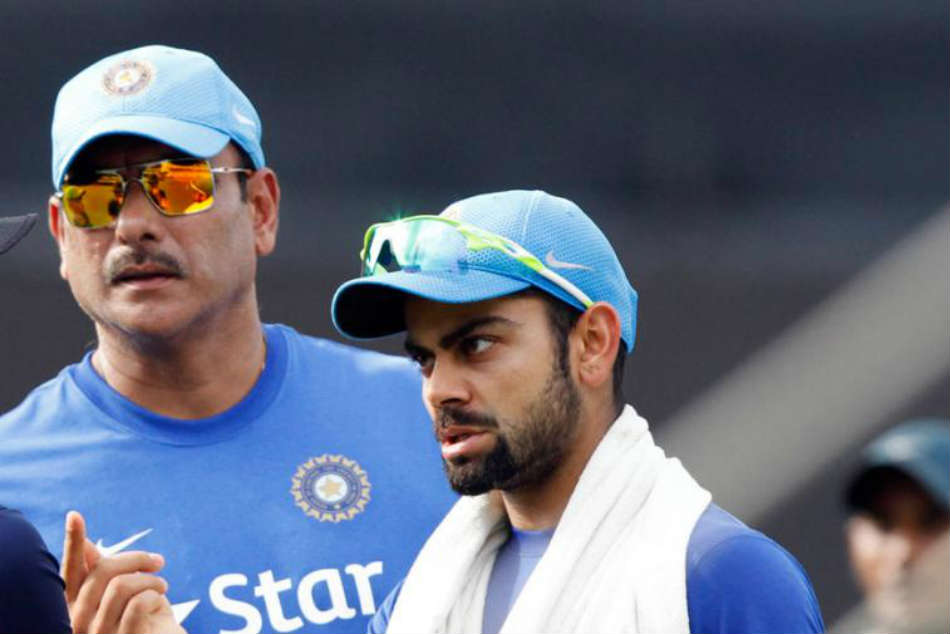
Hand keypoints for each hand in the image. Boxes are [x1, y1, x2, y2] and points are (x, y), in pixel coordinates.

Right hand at [61, 511, 185, 633]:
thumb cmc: (142, 622)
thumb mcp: (124, 595)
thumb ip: (104, 575)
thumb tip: (87, 547)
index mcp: (73, 608)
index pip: (70, 571)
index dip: (73, 543)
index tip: (74, 515)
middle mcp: (77, 623)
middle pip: (103, 571)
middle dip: (136, 559)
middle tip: (157, 562)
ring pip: (121, 585)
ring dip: (150, 579)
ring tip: (161, 585)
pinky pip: (138, 603)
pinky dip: (154, 595)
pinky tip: (158, 600)